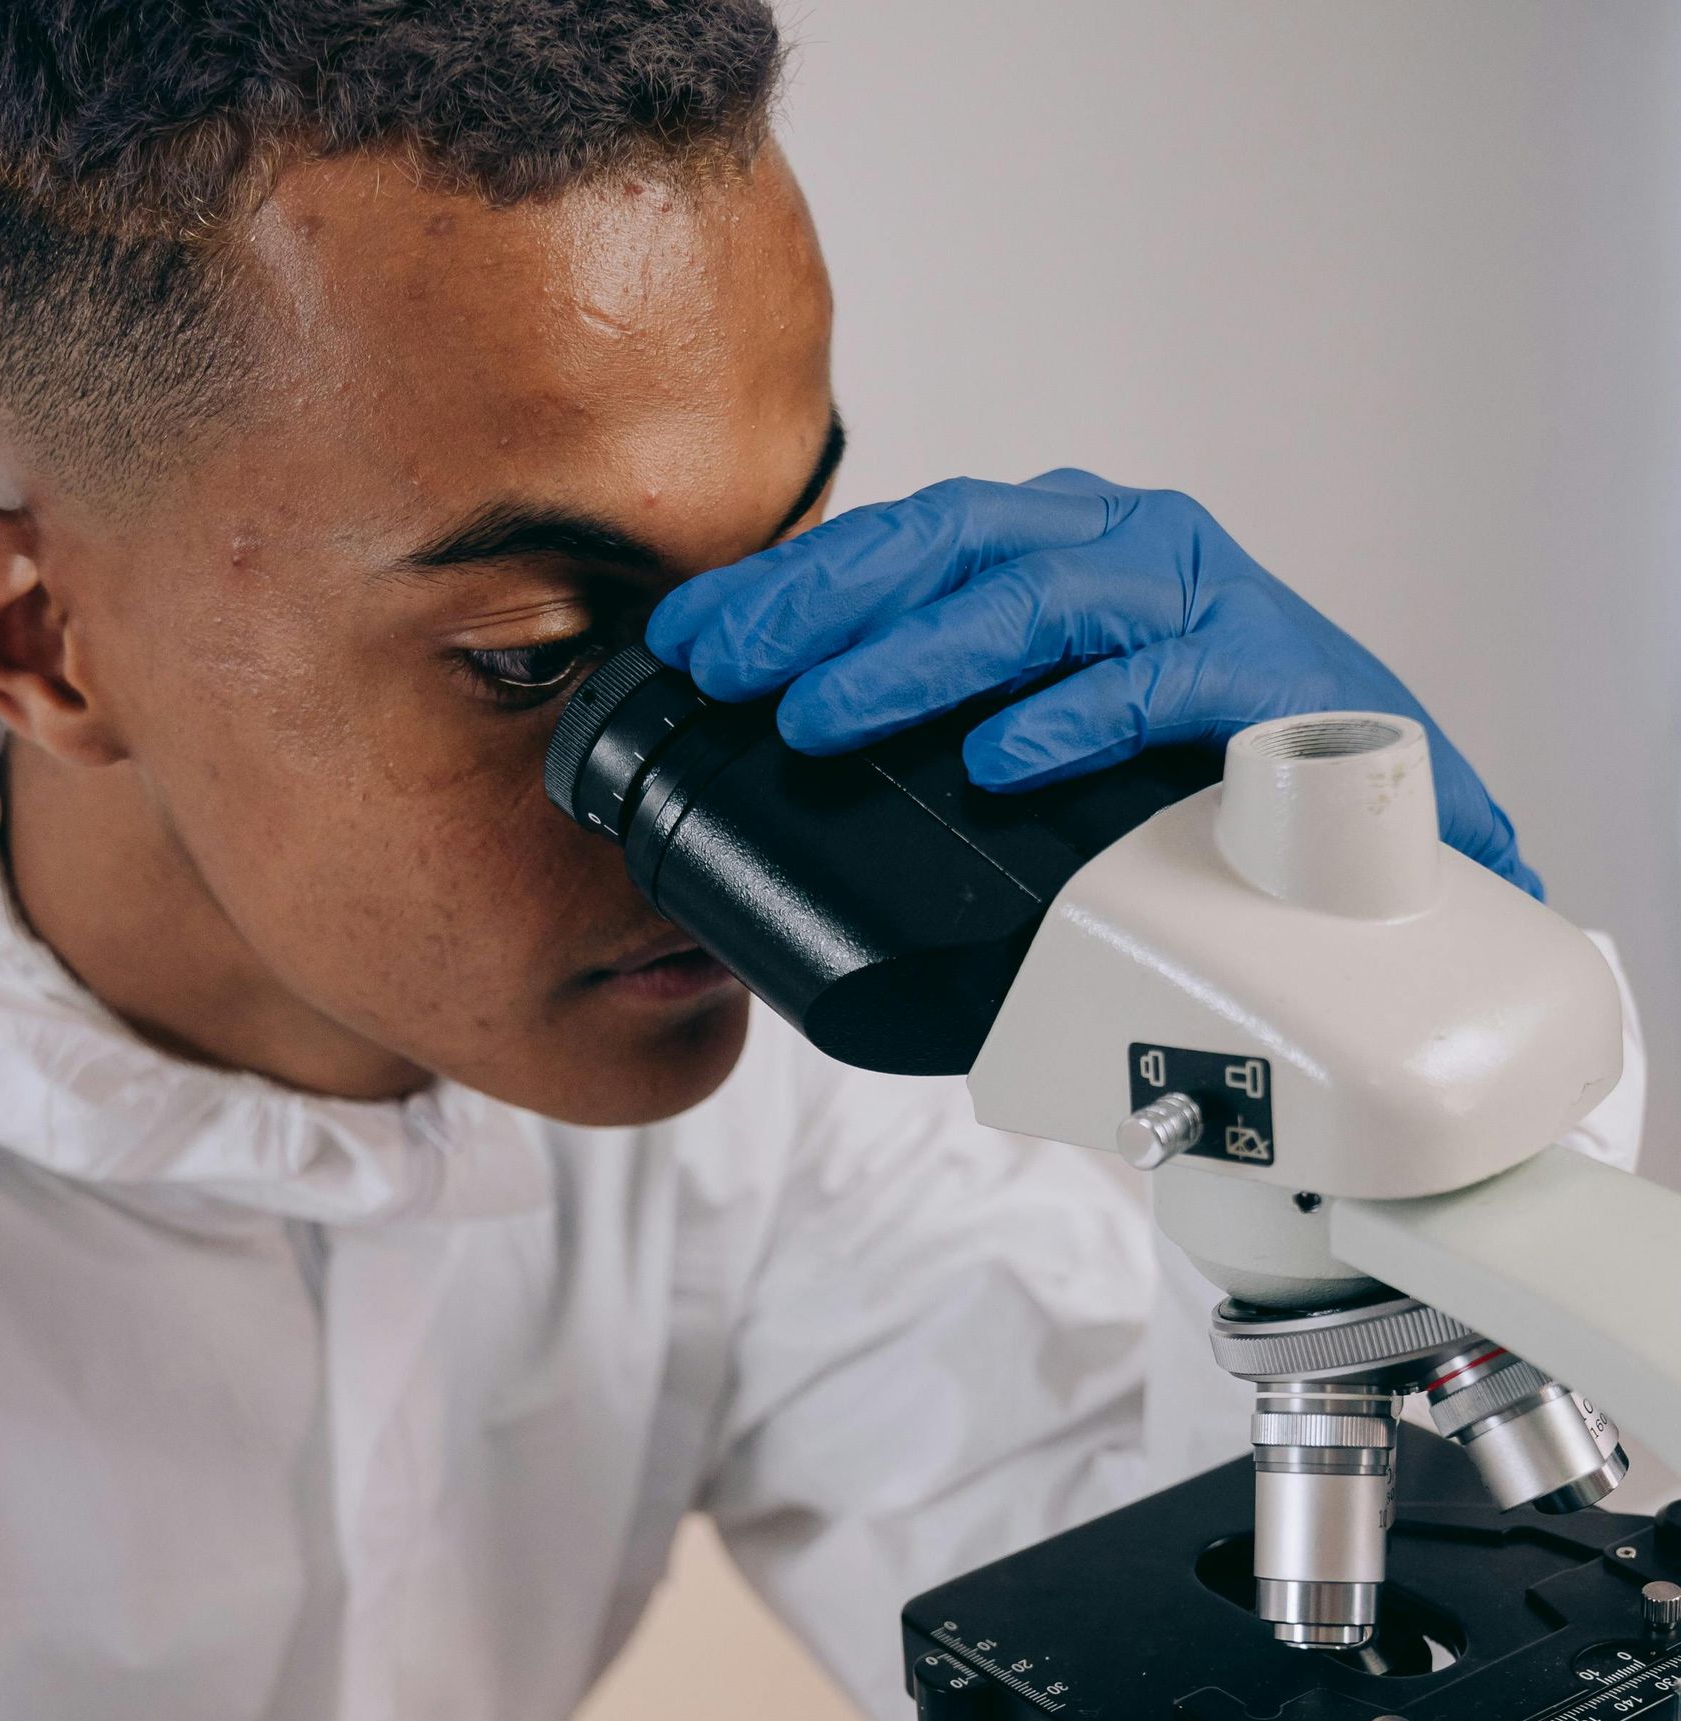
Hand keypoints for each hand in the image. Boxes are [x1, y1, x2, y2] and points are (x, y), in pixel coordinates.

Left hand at [648, 473, 1540, 895]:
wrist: (1391, 822)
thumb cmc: (1206, 766)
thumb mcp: (1061, 718)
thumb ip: (955, 714)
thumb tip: (799, 759)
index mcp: (1067, 544)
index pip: (904, 541)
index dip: (788, 582)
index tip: (685, 638)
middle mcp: (1128, 545)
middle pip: (949, 544)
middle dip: (819, 605)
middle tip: (722, 671)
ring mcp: (1201, 601)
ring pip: (1034, 601)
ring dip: (912, 660)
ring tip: (819, 720)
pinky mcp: (1267, 678)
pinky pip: (1151, 686)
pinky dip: (1065, 721)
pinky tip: (993, 760)